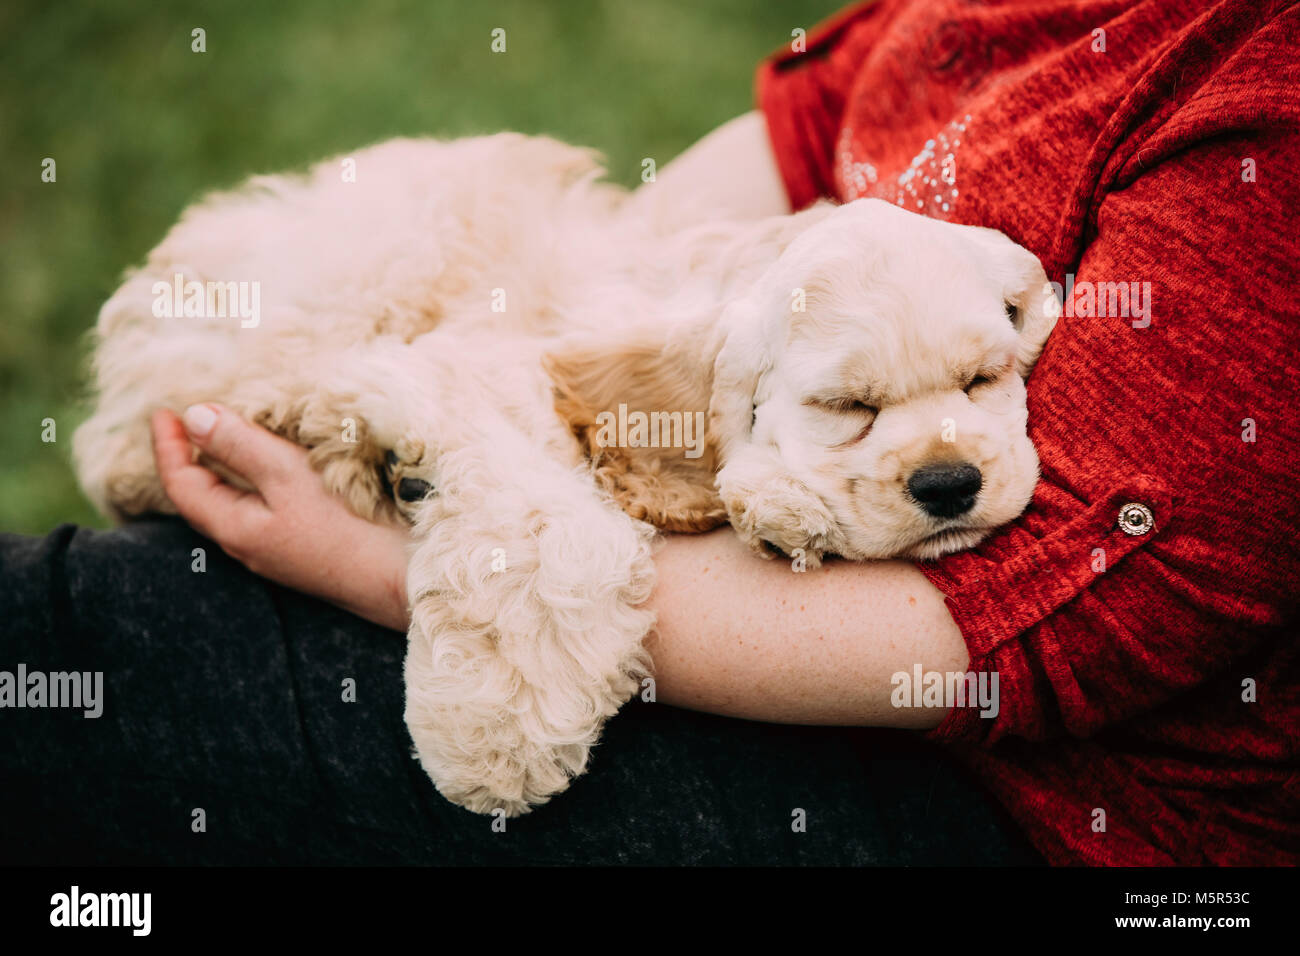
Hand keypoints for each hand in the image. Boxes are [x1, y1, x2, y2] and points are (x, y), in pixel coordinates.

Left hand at [150, 403, 412, 630]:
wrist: (399, 577)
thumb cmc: (345, 527)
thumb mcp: (287, 476)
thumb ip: (240, 445)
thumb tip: (195, 416)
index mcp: (235, 529)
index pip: (183, 485)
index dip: (168, 446)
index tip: (162, 411)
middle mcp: (250, 544)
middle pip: (205, 497)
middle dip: (192, 457)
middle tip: (188, 420)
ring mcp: (279, 547)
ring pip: (237, 502)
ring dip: (226, 466)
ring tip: (226, 435)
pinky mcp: (307, 545)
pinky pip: (266, 506)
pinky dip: (257, 478)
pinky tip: (276, 465)